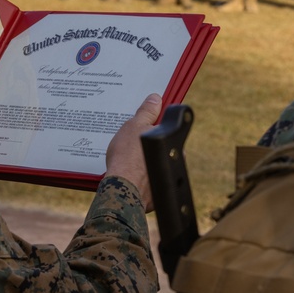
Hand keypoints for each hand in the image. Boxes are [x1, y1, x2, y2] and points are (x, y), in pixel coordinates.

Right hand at [106, 93, 162, 211]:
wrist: (121, 187)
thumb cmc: (127, 155)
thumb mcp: (135, 125)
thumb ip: (147, 111)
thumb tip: (156, 98)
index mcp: (169, 141)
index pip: (165, 130)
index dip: (151, 128)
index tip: (141, 131)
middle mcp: (172, 160)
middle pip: (160, 148)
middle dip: (147, 146)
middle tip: (130, 146)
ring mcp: (166, 178)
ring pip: (154, 165)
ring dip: (143, 163)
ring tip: (126, 160)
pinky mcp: (156, 194)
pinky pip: (148, 182)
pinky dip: (139, 179)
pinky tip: (127, 174)